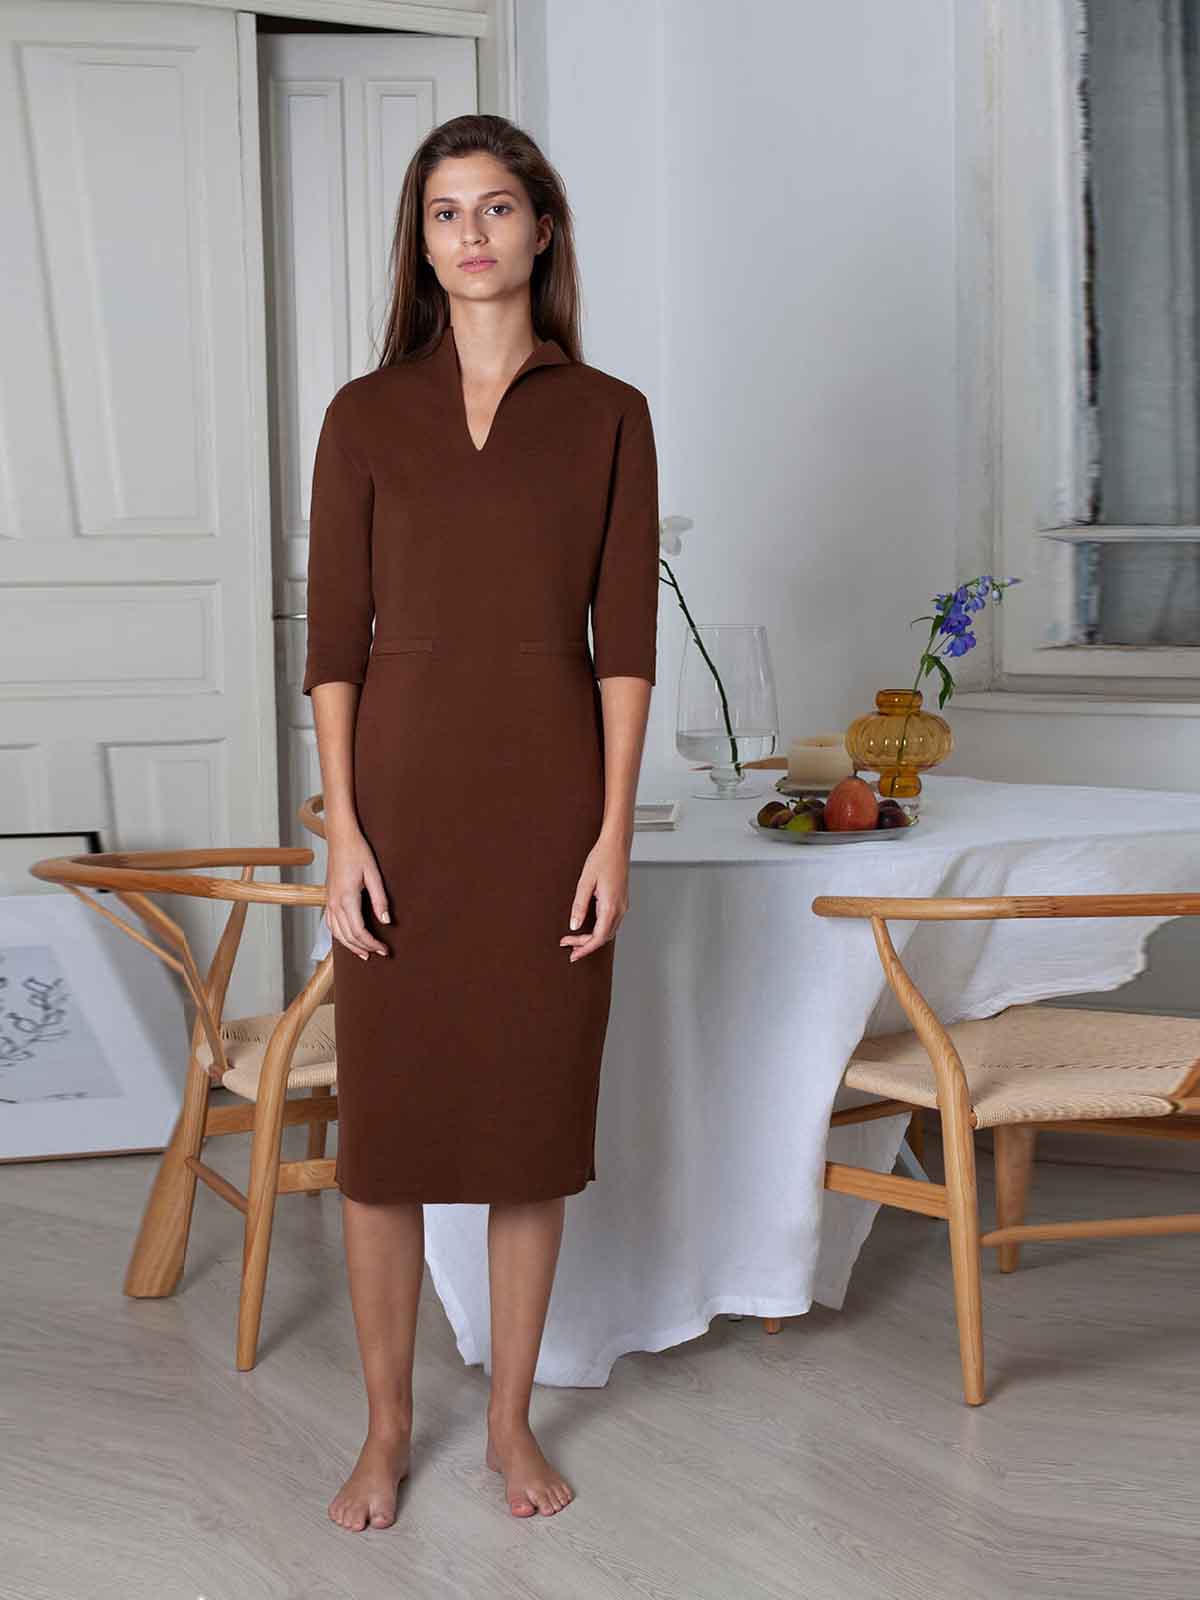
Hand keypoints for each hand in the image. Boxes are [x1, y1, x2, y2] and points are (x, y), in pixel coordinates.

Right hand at [325, 823, 389, 960]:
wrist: (340, 839)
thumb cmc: (358, 852)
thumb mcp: (374, 874)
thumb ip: (380, 899)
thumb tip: (386, 921)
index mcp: (346, 898)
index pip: (359, 931)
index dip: (372, 943)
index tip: (384, 949)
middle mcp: (334, 903)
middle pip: (348, 936)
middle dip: (364, 948)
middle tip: (379, 953)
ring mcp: (329, 902)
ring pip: (337, 933)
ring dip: (351, 945)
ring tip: (364, 953)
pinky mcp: (328, 898)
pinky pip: (331, 924)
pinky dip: (340, 936)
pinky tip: (348, 939)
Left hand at [560, 834, 630, 961]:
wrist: (617, 844)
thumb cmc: (602, 858)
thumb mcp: (585, 882)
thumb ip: (579, 906)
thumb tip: (574, 925)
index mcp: (611, 906)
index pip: (599, 938)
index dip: (584, 948)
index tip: (572, 954)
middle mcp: (620, 908)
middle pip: (604, 937)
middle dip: (586, 945)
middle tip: (569, 946)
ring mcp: (623, 904)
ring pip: (609, 931)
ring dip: (593, 938)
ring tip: (575, 938)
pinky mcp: (621, 900)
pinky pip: (611, 922)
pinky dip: (600, 929)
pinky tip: (589, 926)